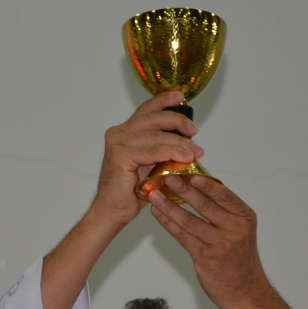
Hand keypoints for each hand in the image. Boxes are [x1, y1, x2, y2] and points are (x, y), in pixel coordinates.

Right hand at [88, 92, 203, 228]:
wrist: (112, 211)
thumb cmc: (131, 191)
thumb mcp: (150, 164)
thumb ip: (162, 150)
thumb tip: (188, 143)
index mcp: (124, 132)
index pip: (146, 110)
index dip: (164, 100)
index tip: (181, 97)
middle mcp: (118, 133)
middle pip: (152, 118)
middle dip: (176, 121)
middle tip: (194, 130)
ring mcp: (117, 143)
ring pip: (155, 136)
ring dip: (179, 143)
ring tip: (195, 151)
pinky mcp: (120, 156)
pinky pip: (152, 151)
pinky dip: (171, 153)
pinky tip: (184, 157)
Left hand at [150, 174, 305, 308]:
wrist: (244, 290)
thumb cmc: (238, 256)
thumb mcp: (239, 229)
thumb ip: (222, 209)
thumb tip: (200, 183)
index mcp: (244, 216)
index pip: (223, 194)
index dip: (205, 182)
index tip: (189, 170)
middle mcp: (234, 228)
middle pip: (205, 204)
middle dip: (183, 189)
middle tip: (166, 176)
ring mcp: (220, 243)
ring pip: (189, 220)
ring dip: (169, 206)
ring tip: (154, 193)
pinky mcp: (205, 257)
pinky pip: (182, 236)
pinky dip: (168, 223)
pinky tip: (157, 213)